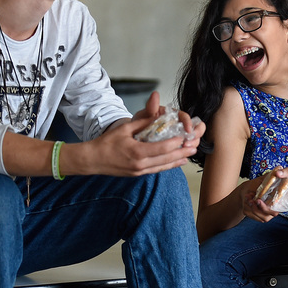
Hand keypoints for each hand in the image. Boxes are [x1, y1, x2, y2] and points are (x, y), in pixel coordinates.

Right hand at [82, 92, 205, 175]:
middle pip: (167, 159)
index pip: (163, 148)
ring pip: (164, 166)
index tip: (185, 136)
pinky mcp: (137, 174)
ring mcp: (139, 171)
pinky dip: (168, 166)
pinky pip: (157, 170)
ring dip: (178, 160)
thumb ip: (142, 123)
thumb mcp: (124, 129)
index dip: (176, 142)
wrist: (92, 160)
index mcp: (137, 152)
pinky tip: (176, 163)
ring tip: (190, 155)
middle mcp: (140, 164)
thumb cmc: (106, 143)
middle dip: (182, 152)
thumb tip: (157, 113)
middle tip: (194, 146)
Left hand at [242, 168, 282, 222]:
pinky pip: (250, 215)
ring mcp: (264, 215)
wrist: (247, 189)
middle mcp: (272, 211)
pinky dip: (246, 208)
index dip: (266, 208)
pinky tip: (246, 199)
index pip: (274, 211)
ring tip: (248, 197)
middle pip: (266, 217)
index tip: (258, 200)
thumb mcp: (263, 180)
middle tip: (250, 200)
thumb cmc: (257, 184)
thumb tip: (277, 170)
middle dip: (256, 209)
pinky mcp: (256, 216)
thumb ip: (270, 177)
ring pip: (257, 217)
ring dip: (250, 207)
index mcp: (276, 203)